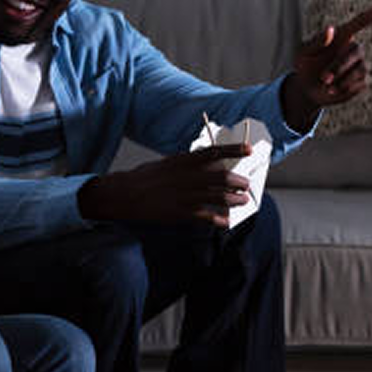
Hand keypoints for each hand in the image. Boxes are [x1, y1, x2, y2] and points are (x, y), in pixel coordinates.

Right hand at [78, 144, 251, 228]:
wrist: (122, 194)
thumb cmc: (142, 178)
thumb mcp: (165, 164)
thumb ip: (185, 165)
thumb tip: (206, 165)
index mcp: (182, 161)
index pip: (214, 152)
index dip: (234, 150)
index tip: (249, 149)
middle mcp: (186, 177)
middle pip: (223, 178)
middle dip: (239, 182)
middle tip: (246, 185)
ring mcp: (184, 195)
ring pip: (220, 197)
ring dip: (235, 200)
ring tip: (242, 201)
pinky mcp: (180, 212)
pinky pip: (207, 217)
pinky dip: (220, 220)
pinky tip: (226, 222)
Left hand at [284, 3, 371, 129]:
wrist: (306, 88)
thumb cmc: (304, 65)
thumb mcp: (304, 53)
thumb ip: (317, 42)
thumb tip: (331, 29)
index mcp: (341, 36)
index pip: (359, 23)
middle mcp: (354, 49)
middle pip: (355, 53)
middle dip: (339, 67)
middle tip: (323, 78)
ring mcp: (360, 65)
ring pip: (359, 70)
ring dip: (340, 79)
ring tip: (325, 85)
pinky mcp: (361, 82)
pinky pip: (357, 85)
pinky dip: (342, 89)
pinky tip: (331, 90)